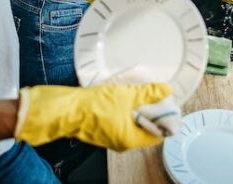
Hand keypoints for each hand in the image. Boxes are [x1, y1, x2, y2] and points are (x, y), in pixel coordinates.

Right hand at [14, 83, 172, 150]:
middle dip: (152, 110)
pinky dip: (125, 108)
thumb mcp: (125, 95)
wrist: (65, 109)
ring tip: (140, 90)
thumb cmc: (93, 106)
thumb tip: (166, 90)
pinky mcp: (102, 128)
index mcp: (131, 139)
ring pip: (133, 122)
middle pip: (146, 127)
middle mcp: (122, 142)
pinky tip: (124, 94)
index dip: (165, 116)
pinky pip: (120, 120)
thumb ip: (148, 93)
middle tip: (154, 92)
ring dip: (138, 107)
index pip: (159, 133)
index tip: (167, 101)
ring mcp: (111, 136)